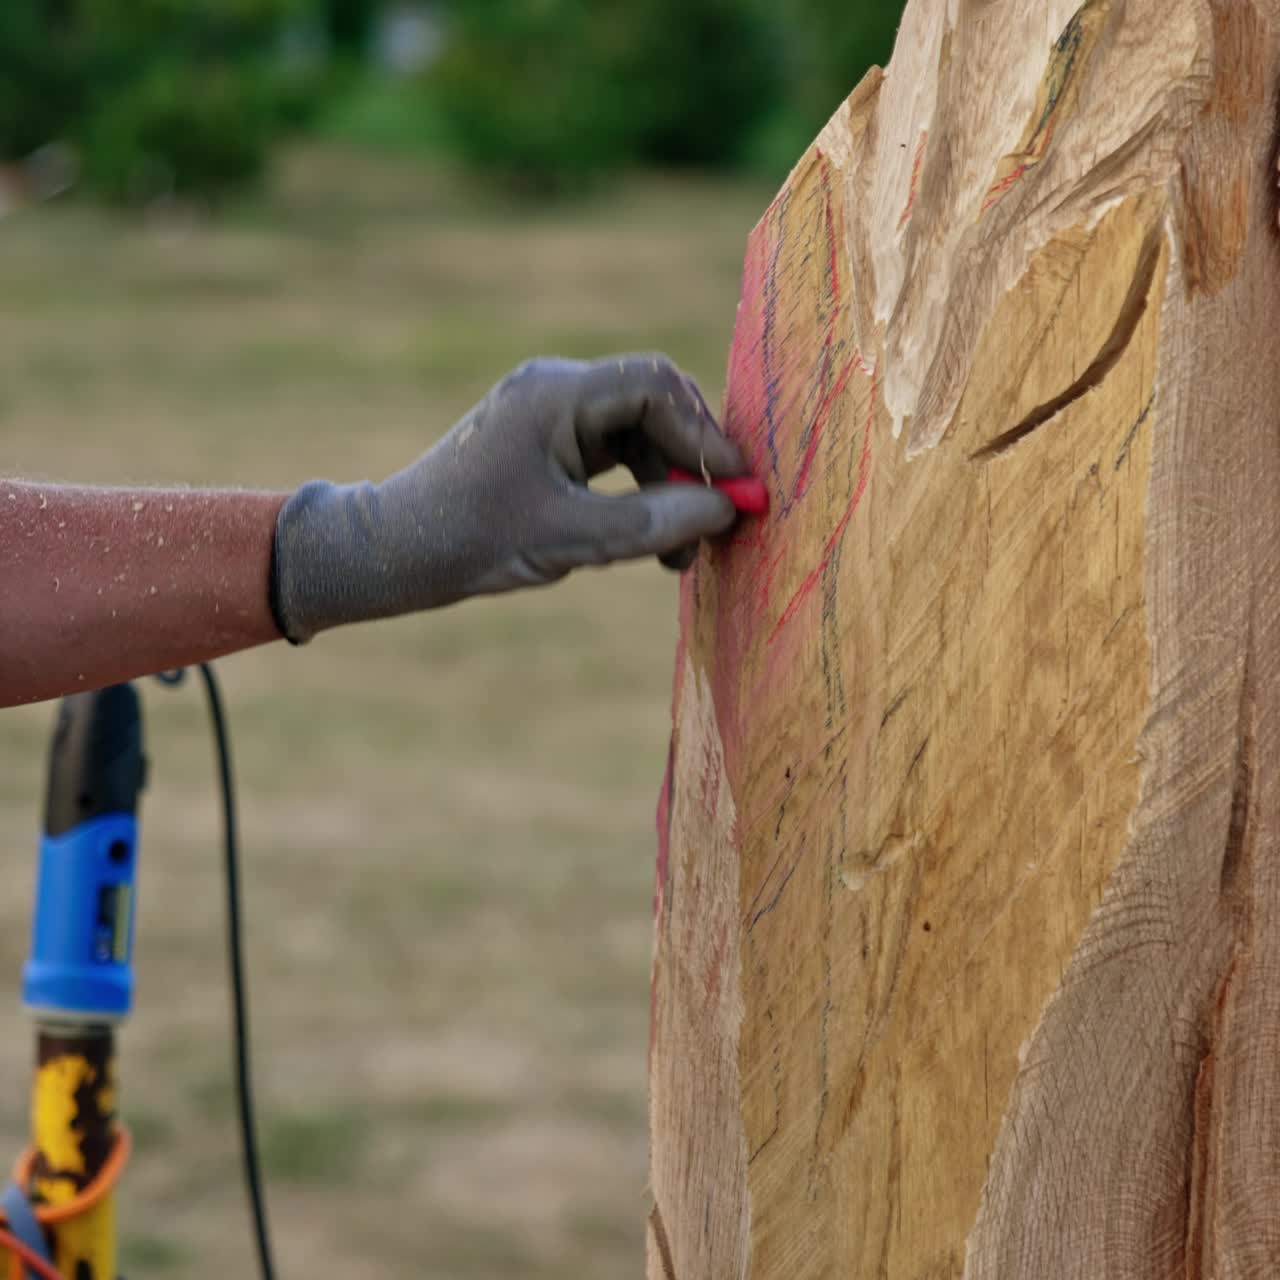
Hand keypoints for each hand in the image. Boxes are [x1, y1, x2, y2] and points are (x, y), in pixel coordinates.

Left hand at [270, 354, 747, 641]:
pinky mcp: (550, 444)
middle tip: (719, 523)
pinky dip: (640, 495)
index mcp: (556, 394)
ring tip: (682, 556)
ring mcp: (553, 415)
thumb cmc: (469, 540)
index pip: (656, 387)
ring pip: (640, 437)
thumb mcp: (568, 538)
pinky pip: (615, 457)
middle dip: (693, 465)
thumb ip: (651, 522)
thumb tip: (726, 510)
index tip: (738, 489)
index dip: (705, 435)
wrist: (395, 551)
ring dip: (669, 490)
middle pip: (655, 406)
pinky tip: (650, 544)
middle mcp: (557, 390)